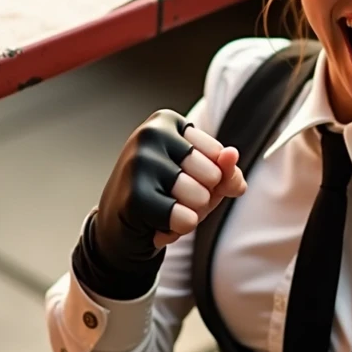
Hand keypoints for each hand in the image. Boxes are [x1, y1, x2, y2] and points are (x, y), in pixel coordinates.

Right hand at [93, 109, 245, 266]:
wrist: (119, 228)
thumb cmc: (167, 196)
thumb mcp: (205, 180)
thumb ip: (227, 169)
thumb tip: (232, 155)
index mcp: (167, 121)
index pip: (221, 155)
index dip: (212, 179)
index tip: (181, 179)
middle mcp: (150, 135)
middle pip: (213, 176)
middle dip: (202, 198)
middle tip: (171, 198)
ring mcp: (138, 164)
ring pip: (201, 198)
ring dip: (189, 215)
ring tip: (163, 209)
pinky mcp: (134, 197)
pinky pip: (186, 220)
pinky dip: (178, 230)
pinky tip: (154, 225)